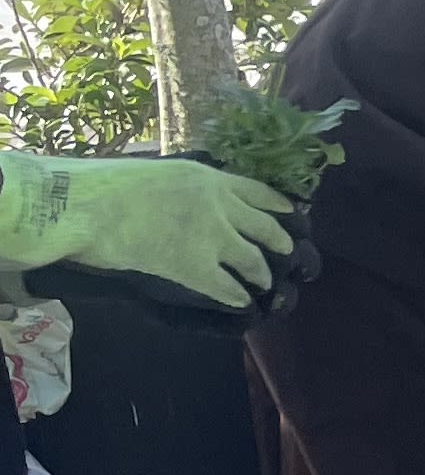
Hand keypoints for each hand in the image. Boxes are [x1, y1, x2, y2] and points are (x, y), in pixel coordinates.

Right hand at [0, 153, 294, 308]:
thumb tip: (186, 197)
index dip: (281, 206)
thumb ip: (182, 186)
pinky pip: (226, 285)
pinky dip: (236, 296)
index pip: (260, 191)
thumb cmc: (104, 186)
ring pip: (253, 259)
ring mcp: (210, 236)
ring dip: (262, 274)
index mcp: (208, 178)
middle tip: (287, 255)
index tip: (295, 215)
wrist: (80, 206)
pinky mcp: (192, 265)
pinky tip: (241, 303)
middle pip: (266, 227)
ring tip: (265, 285)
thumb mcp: (157, 171)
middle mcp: (219, 204)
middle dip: (281, 244)